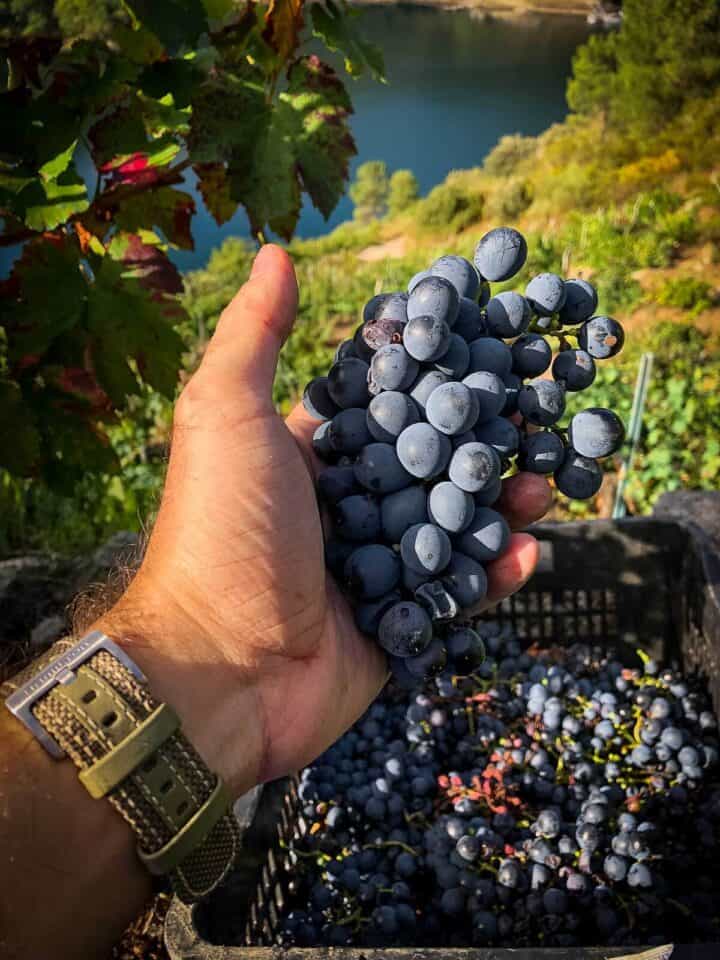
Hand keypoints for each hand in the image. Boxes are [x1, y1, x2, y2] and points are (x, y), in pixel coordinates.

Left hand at [99, 245, 550, 795]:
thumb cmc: (222, 530)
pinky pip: (455, 594)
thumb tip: (275, 250)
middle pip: (431, 465)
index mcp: (311, 455)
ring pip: (452, 526)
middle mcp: (343, 507)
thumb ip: (254, 336)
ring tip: (544, 486)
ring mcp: (372, 568)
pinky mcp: (394, 626)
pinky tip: (528, 550)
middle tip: (534, 421)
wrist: (219, 668)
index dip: (434, 376)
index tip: (485, 348)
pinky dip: (492, 572)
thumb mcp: (226, 415)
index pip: (385, 405)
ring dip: (500, 505)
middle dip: (483, 443)